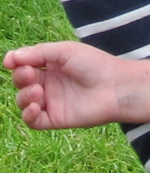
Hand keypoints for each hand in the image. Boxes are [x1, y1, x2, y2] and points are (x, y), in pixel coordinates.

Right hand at [4, 41, 126, 128]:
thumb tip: (10, 57)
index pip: (24, 64)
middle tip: (30, 75)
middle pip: (21, 82)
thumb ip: (38, 53)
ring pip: (24, 101)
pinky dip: (28, 114)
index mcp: (51, 65)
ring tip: (37, 91)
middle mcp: (50, 83)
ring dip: (24, 96)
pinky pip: (33, 121)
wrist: (116, 87)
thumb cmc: (95, 65)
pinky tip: (34, 107)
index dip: (15, 62)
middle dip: (20, 78)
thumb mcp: (65, 51)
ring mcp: (52, 101)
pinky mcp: (56, 119)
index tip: (10, 61)